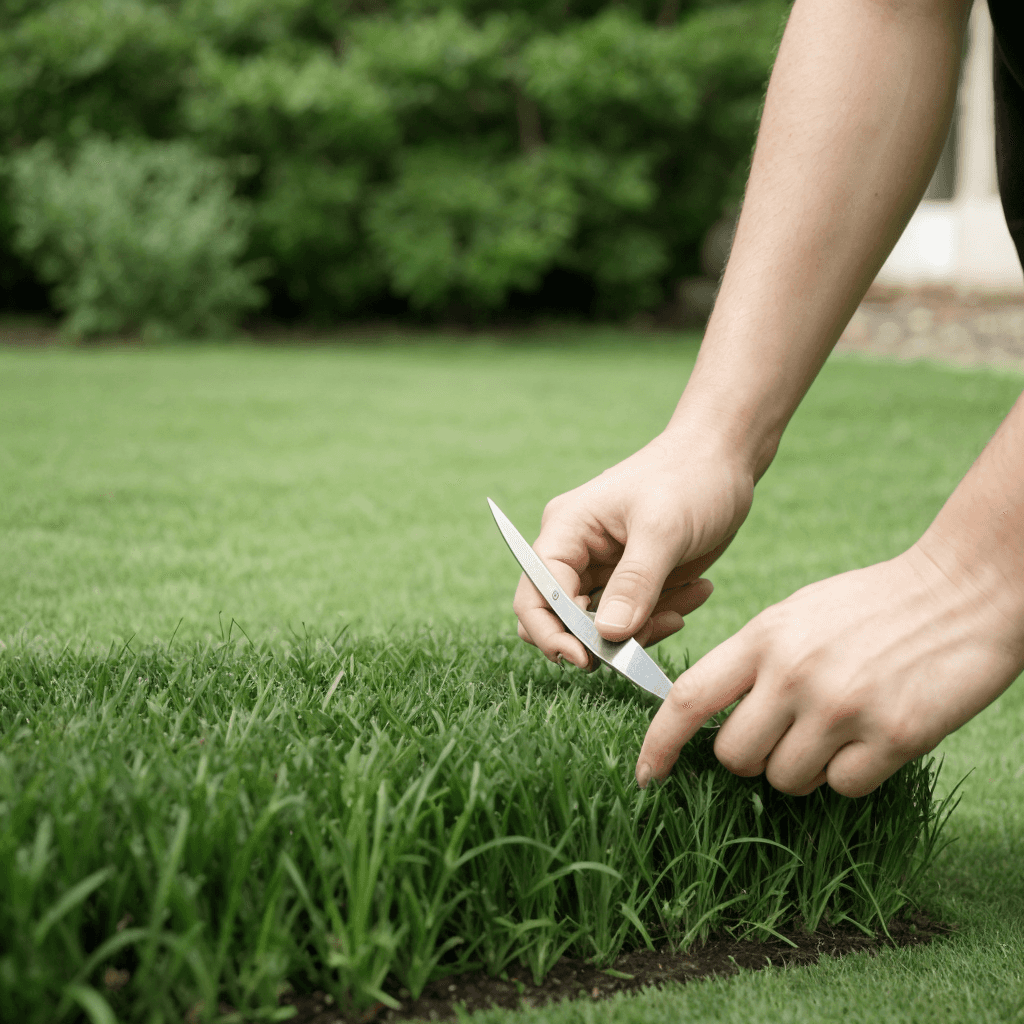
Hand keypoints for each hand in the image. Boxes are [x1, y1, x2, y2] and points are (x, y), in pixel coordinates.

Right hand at [513, 429, 754, 668]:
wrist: (724, 458)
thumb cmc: (689, 477)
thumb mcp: (664, 529)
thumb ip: (634, 583)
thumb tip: (607, 635)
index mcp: (566, 530)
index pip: (536, 593)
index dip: (552, 632)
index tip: (587, 659)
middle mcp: (577, 552)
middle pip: (561, 618)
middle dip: (599, 639)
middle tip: (641, 645)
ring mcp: (605, 569)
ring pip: (602, 627)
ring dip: (643, 629)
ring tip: (688, 599)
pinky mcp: (633, 580)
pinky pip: (635, 618)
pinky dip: (663, 617)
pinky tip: (698, 590)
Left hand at [637, 542, 1023, 796]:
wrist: (963, 591)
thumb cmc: (872, 605)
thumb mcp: (797, 615)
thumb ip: (755, 661)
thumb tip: (719, 715)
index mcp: (764, 637)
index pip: (690, 698)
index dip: (659, 743)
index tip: (644, 775)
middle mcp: (794, 673)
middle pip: (734, 756)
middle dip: (750, 759)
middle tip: (784, 734)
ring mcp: (843, 706)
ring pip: (786, 780)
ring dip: (803, 768)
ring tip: (837, 728)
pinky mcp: (893, 736)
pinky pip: (843, 787)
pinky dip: (851, 774)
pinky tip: (873, 736)